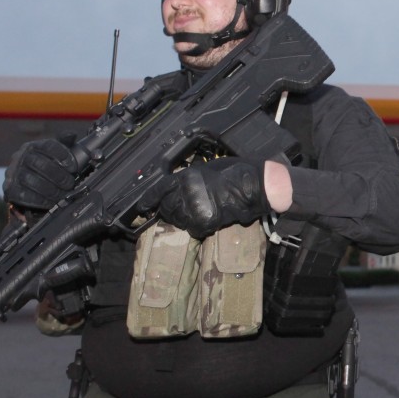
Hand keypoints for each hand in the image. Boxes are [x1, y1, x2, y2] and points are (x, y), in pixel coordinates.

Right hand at [3, 137, 77, 211]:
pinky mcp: (10, 189)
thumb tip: (71, 134)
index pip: (48, 146)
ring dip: (51, 190)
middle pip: (41, 164)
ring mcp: (13, 173)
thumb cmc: (44, 169)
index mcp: (33, 146)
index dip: (64, 155)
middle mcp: (20, 157)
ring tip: (62, 194)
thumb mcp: (54, 155)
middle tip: (69, 184)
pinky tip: (49, 202)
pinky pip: (24, 195)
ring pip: (32, 180)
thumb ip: (64, 144)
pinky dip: (39, 200)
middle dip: (59, 175)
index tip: (73, 167)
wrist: (26, 187)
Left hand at [138, 158, 268, 238]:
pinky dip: (196, 228)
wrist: (255, 186)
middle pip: (166, 207)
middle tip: (175, 210)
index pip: (158, 190)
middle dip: (168, 210)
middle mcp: (185, 193)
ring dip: (182, 219)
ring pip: (178, 220)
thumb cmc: (237, 171)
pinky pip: (193, 229)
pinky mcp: (205, 223)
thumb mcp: (208, 167)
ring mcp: (194, 209)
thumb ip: (191, 178)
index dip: (149, 200)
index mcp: (185, 177)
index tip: (143, 207)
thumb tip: (181, 185)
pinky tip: (203, 222)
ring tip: (191, 216)